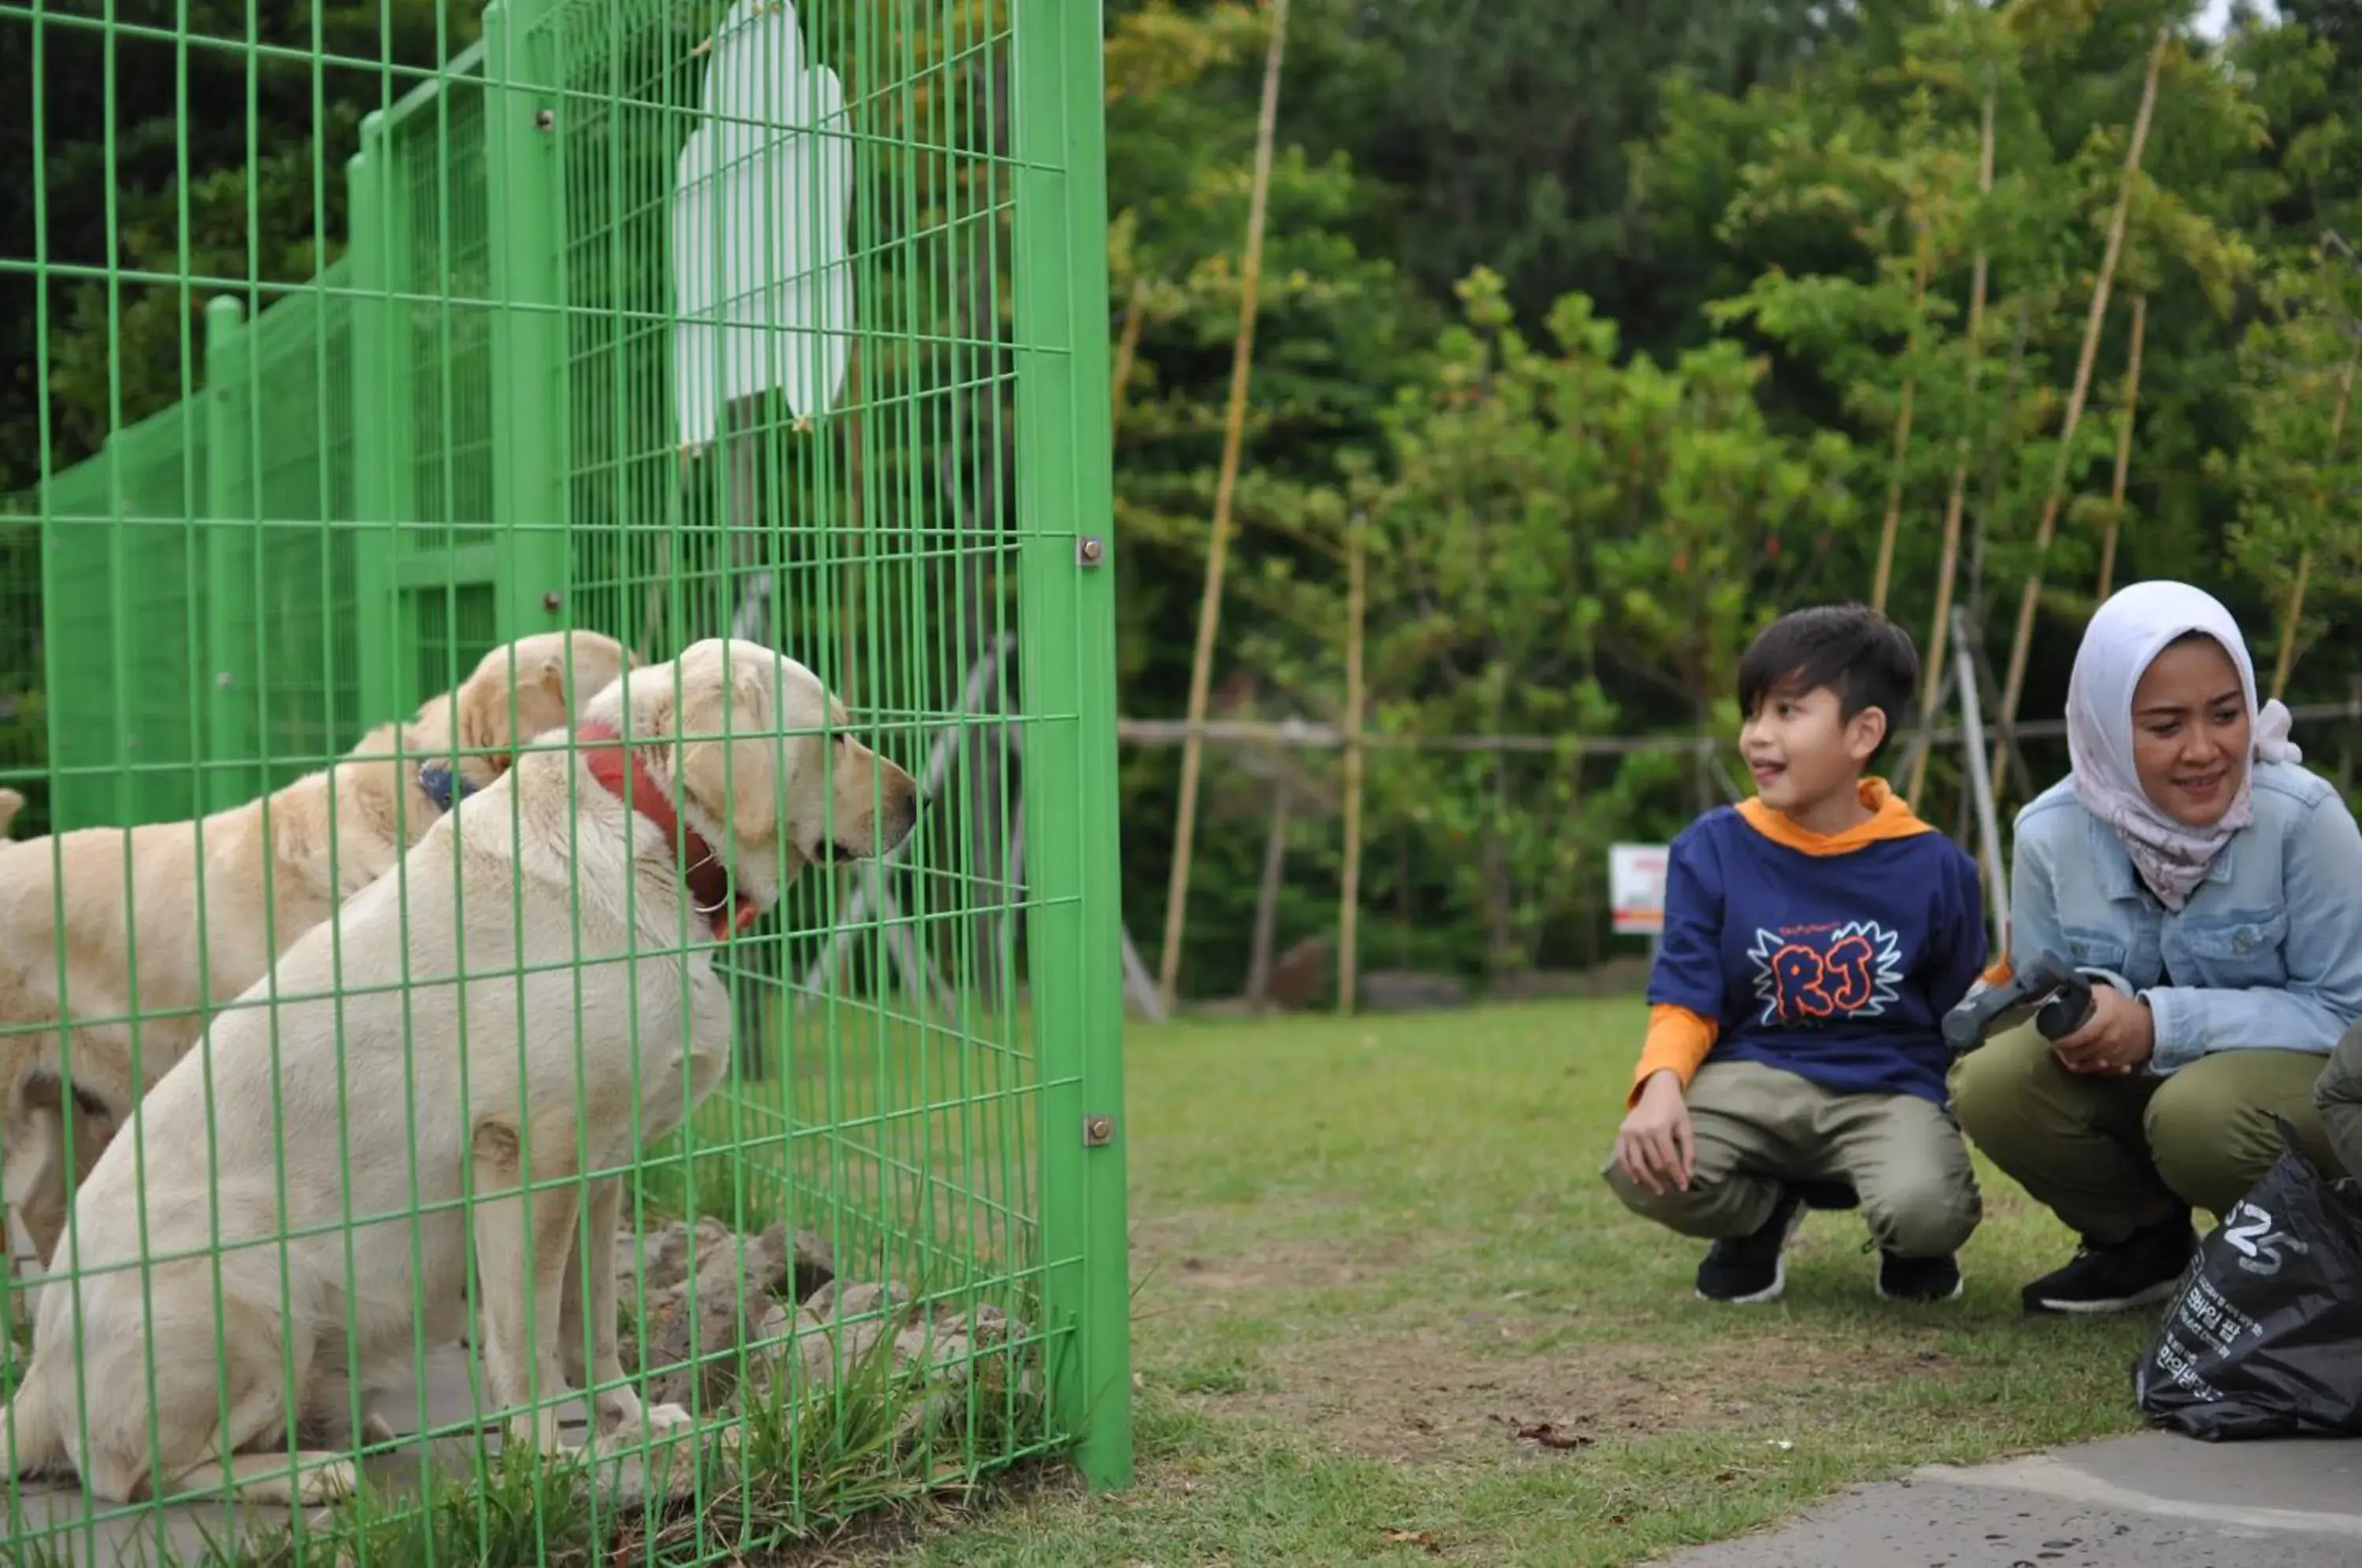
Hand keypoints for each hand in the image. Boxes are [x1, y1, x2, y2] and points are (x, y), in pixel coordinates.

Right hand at [1616, 1070, 1695, 1194]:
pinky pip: (1622, 1156)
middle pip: (1653, 1164)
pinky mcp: (1621, 1133)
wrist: (1656, 1090)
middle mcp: (1642, 1131)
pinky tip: (1637, 1180)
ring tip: (1657, 1190)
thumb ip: (1689, 1151)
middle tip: (1671, 1190)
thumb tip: (1689, 1175)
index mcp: (1659, 1128)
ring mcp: (1629, 1133)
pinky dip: (1628, 1170)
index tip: (1684, 1187)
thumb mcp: (1686, 1127)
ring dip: (1647, 1180)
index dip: (1677, 1176)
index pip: (1668, 1160)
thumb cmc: (1675, 1109)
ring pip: (1636, 1164)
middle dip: (1664, 1180)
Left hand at [2049, 985, 2154, 1076]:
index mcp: (2101, 1023)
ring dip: (2076, 1061)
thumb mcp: (2102, 993)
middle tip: (2059, 1046)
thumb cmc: (2121, 1007)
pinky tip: (2087, 1061)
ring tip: (2070, 1052)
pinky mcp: (2120, 1066)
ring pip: (2086, 1066)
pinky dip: (2092, 1069)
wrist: (2152, 1025)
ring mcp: (2115, 1057)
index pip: (2073, 1039)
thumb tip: (2058, 992)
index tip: (2053, 1037)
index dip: (2060, 1041)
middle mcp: (2107, 1042)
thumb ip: (2081, 994)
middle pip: (2076, 1055)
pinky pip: (2101, 1073)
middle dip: (2064, 1051)